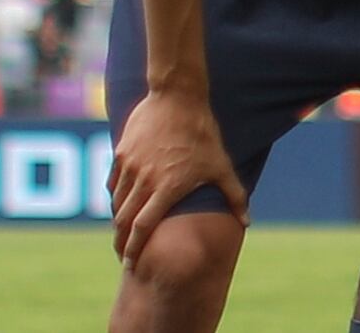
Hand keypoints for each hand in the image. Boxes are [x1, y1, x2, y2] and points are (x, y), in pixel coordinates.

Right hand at [108, 82, 242, 259]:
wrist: (177, 96)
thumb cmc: (202, 133)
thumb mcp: (221, 165)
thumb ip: (234, 196)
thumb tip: (247, 222)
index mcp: (167, 187)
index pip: (143, 227)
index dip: (133, 248)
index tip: (129, 263)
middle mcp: (144, 180)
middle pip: (123, 220)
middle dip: (120, 241)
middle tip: (122, 253)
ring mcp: (129, 166)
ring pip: (116, 202)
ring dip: (117, 220)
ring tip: (122, 231)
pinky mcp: (121, 153)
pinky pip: (112, 183)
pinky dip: (114, 197)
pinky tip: (120, 204)